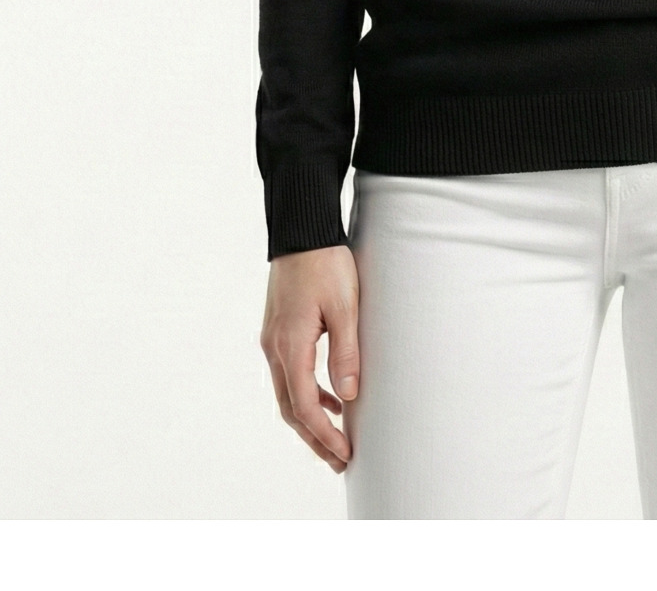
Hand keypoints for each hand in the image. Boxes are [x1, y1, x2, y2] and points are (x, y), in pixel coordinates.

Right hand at [260, 243, 360, 472]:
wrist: (301, 230)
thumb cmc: (326, 263)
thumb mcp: (345, 306)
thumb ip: (345, 352)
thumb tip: (348, 396)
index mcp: (290, 345)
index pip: (304, 406)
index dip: (324, 434)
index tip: (344, 453)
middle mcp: (275, 347)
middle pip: (291, 408)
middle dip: (314, 438)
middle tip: (338, 461)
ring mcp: (273, 339)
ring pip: (288, 393)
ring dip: (309, 419)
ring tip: (335, 439)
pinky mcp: (278, 330)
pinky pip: (290, 374)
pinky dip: (308, 393)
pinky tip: (331, 397)